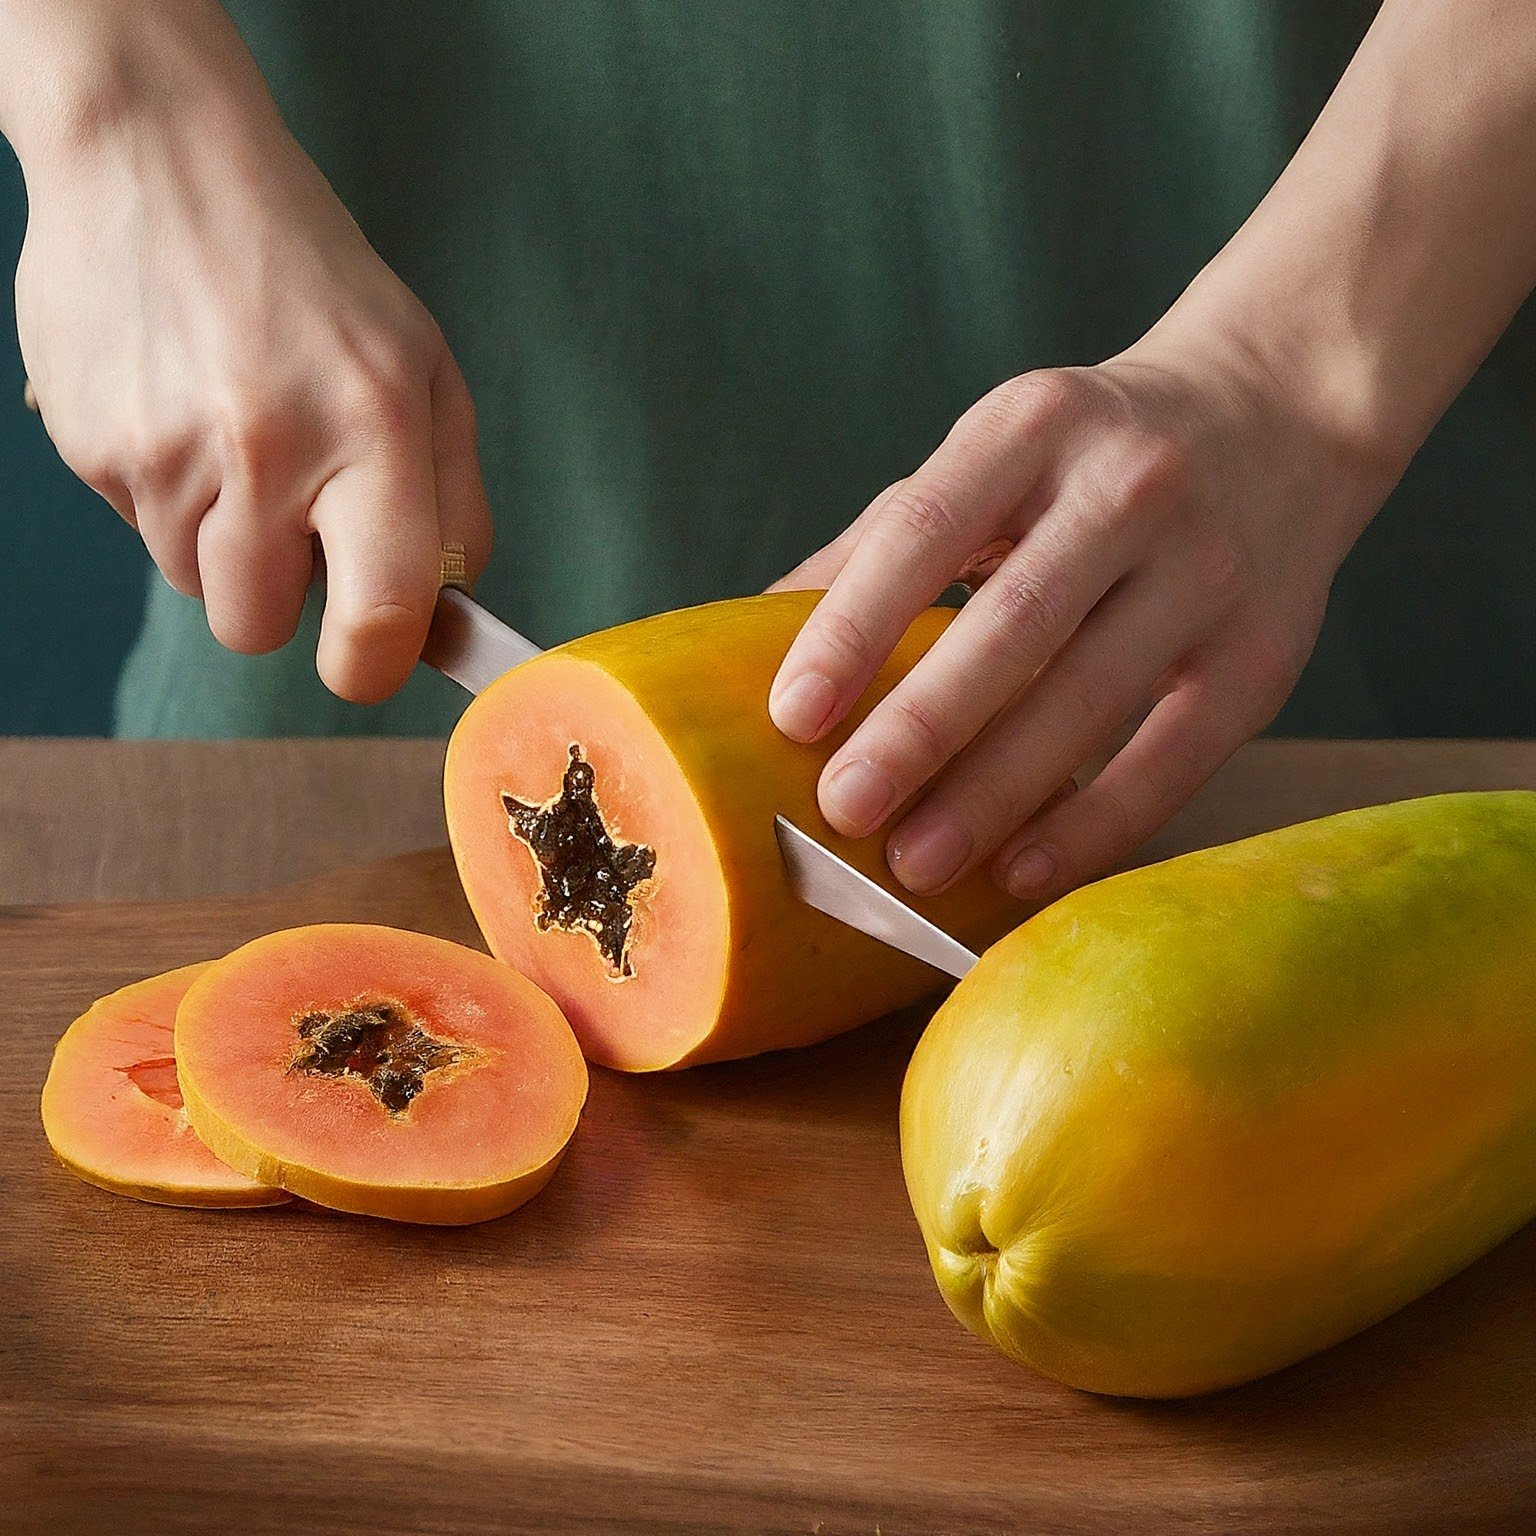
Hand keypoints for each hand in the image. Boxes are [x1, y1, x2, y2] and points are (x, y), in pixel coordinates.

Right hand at [8, 2, 489, 701]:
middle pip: (258, 628)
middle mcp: (267, 447)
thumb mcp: (428, 372)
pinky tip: (186, 412)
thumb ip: (451, 506)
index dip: (374, 664)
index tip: (370, 658)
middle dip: (281, 601)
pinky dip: (173, 495)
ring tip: (238, 438)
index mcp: (375, 428)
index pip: (380, 614)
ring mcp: (165, 450)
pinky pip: (144, 530)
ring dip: (225, 542)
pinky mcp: (92, 446)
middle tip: (295, 517)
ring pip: (196, 585)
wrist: (161, 159)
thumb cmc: (316, 279)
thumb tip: (442, 619)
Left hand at [769, 334, 1395, 902]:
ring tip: (913, 863)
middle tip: (843, 809)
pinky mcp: (1265, 652)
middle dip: (920, 728)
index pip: (924, 527)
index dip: (853, 626)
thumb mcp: (994, 454)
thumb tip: (751, 635)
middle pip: (1010, 625)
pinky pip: (1172, 756)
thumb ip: (885, 536)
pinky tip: (1018, 869)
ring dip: (992, 793)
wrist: (1279, 414)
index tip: (791, 715)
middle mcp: (1130, 487)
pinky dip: (1092, 822)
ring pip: (1088, 697)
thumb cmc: (1087, 459)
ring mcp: (1209, 569)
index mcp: (1034, 425)